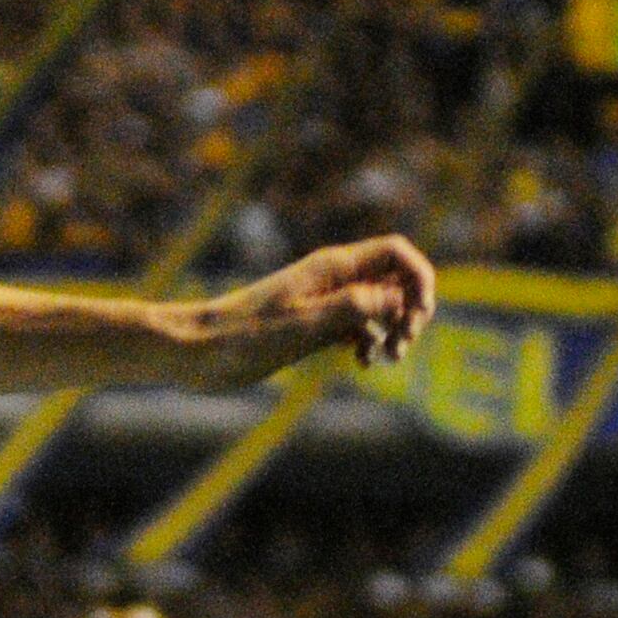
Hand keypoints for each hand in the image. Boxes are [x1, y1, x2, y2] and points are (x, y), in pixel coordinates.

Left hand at [209, 235, 435, 376]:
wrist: (198, 350)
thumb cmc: (244, 335)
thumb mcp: (303, 324)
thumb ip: (353, 307)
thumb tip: (397, 298)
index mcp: (333, 267)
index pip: (396, 253)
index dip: (419, 277)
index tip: (419, 314)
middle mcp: (333, 280)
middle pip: (394, 279)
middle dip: (409, 309)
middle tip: (402, 344)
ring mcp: (324, 302)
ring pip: (379, 306)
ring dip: (393, 329)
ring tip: (387, 360)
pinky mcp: (312, 326)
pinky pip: (356, 327)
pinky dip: (369, 343)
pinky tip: (364, 365)